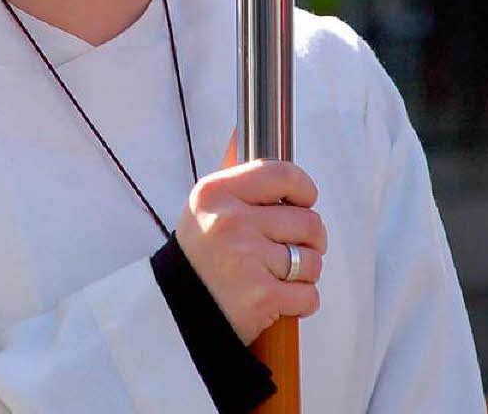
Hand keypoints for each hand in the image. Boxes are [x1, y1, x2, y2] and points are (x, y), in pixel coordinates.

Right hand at [175, 156, 326, 345]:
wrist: (175, 311)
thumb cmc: (202, 257)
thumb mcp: (208, 208)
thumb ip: (246, 190)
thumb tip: (295, 183)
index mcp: (217, 193)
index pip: (281, 175)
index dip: (304, 189)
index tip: (304, 202)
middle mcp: (231, 221)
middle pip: (307, 221)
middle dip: (311, 240)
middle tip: (295, 249)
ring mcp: (246, 258)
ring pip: (312, 260)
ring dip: (306, 272)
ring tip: (283, 276)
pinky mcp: (261, 296)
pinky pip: (309, 294)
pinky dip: (302, 301)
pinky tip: (282, 300)